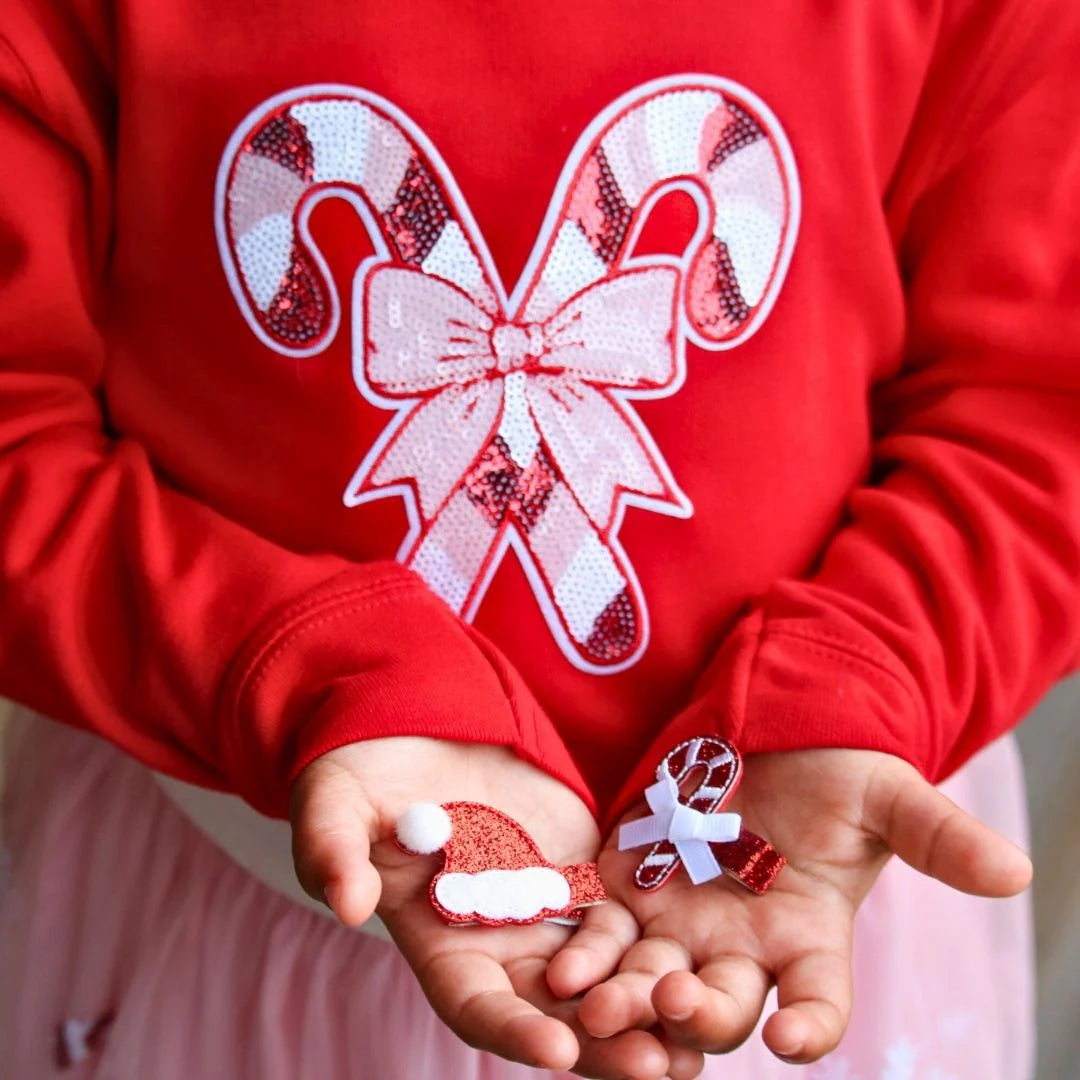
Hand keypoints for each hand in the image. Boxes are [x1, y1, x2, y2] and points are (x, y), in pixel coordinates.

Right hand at [290, 737, 702, 1077]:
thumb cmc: (360, 775)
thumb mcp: (333, 807)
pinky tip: (693, 961)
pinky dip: (651, 941)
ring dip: (642, 1003)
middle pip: (552, 1009)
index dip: (513, 1031)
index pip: (476, 1005)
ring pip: (598, 972)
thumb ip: (334, 852)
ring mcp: (542, 905)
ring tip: (695, 1033)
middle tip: (656, 1068)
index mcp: (436, 941)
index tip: (558, 1051)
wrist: (414, 726)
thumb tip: (346, 902)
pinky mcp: (577, 868)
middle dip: (602, 1043)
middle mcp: (496, 939)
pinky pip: (621, 912)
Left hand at [547, 748, 1031, 1067]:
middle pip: (720, 1005)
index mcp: (809, 936)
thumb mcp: (885, 794)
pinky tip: (564, 967)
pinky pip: (605, 932)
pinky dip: (587, 952)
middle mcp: (741, 946)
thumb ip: (937, 834)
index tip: (795, 1041)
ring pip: (652, 980)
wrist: (767, 727)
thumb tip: (1017, 873)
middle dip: (697, 1014)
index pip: (817, 1002)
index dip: (811, 1025)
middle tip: (675, 1005)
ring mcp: (681, 920)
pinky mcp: (630, 886)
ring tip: (599, 1006)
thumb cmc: (834, 766)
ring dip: (627, 999)